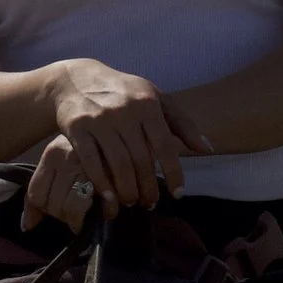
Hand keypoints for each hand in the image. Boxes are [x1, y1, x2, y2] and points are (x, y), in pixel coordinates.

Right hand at [24, 65, 208, 226]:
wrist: (75, 79)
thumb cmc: (123, 93)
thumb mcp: (154, 98)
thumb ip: (182, 123)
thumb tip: (207, 149)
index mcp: (147, 103)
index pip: (165, 145)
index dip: (174, 173)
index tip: (178, 194)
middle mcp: (124, 110)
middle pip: (141, 160)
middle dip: (148, 187)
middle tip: (150, 203)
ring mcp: (99, 119)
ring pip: (118, 165)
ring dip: (128, 190)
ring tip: (132, 201)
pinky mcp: (77, 128)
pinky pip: (91, 163)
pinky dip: (102, 184)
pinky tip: (110, 198)